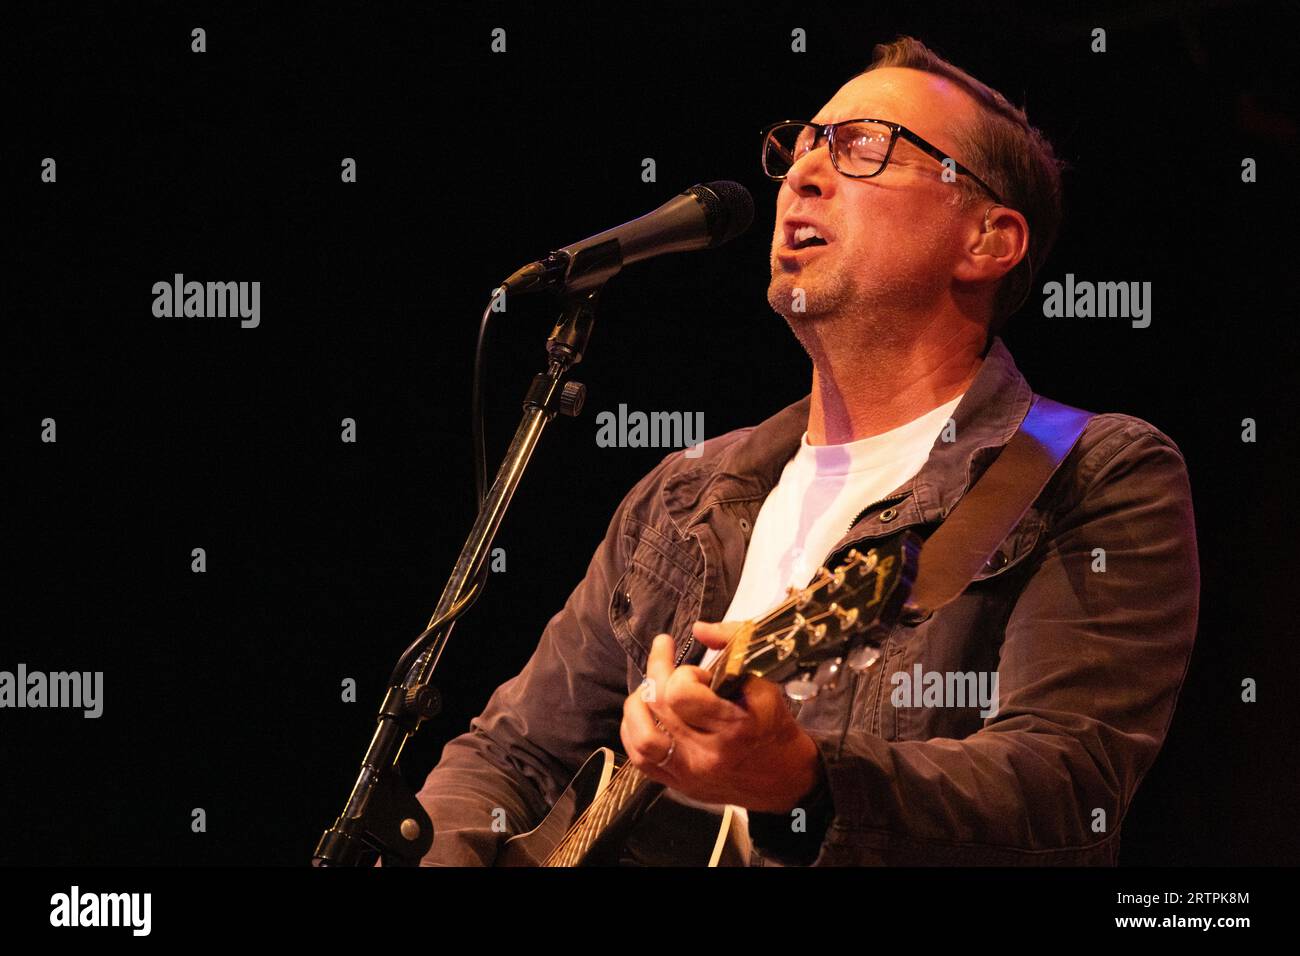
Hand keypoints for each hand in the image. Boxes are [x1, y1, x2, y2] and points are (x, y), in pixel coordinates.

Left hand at [619, 620, 822, 812]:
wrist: (784, 779)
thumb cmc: (773, 725)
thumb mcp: (765, 683)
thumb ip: (735, 646)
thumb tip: (699, 628)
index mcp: (734, 727)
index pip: (681, 694)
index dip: (684, 673)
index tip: (699, 672)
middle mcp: (708, 753)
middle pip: (658, 705)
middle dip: (658, 672)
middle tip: (667, 659)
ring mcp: (689, 773)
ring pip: (641, 736)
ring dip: (638, 704)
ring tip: (649, 688)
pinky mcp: (678, 784)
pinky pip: (639, 759)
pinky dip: (633, 730)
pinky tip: (644, 713)